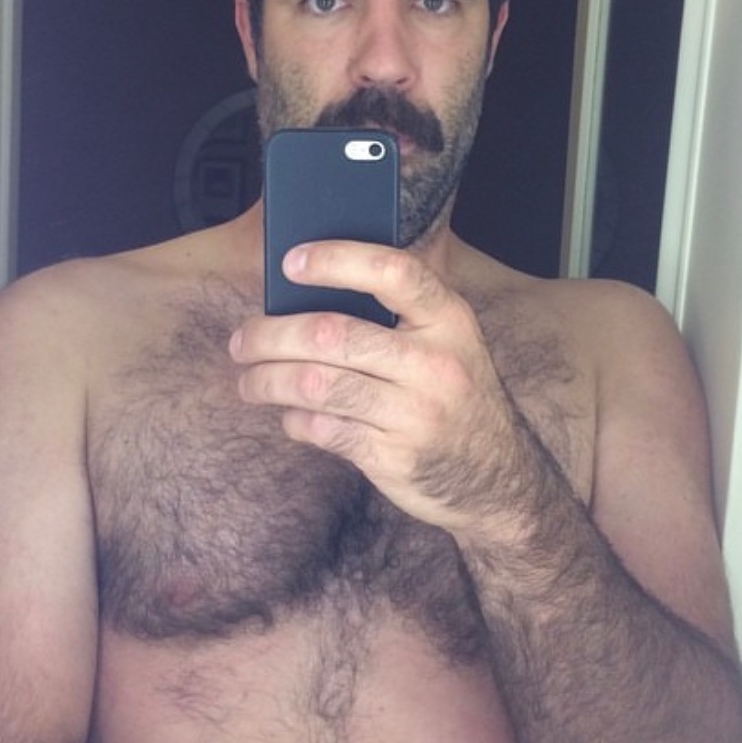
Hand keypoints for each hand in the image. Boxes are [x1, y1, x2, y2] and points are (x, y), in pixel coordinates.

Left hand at [230, 240, 514, 528]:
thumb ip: (398, 318)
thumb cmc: (455, 398)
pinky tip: (289, 415)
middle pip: (333, 334)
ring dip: (268, 380)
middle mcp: (436, 363)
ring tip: (249, 381)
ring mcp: (417, 413)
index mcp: (450, 320)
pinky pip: (324, 429)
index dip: (337, 261)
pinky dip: (295, 420)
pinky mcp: (395, 456)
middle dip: (272, 335)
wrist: (499, 482)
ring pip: (318, 384)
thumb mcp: (451, 346)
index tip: (290, 262)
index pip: (393, 272)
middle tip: (242, 340)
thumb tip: (304, 296)